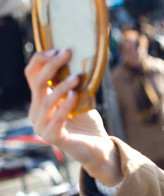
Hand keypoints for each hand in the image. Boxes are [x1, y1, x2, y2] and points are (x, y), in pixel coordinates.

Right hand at [25, 49, 120, 185]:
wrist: (98, 146)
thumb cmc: (87, 121)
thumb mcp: (80, 97)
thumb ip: (73, 82)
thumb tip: (78, 57)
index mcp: (39, 100)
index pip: (32, 75)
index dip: (40, 60)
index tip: (57, 49)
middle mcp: (36, 113)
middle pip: (37, 84)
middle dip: (51, 66)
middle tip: (67, 53)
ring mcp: (41, 127)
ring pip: (46, 101)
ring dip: (61, 86)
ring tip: (76, 77)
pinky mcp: (52, 138)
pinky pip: (56, 119)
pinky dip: (65, 105)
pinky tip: (75, 95)